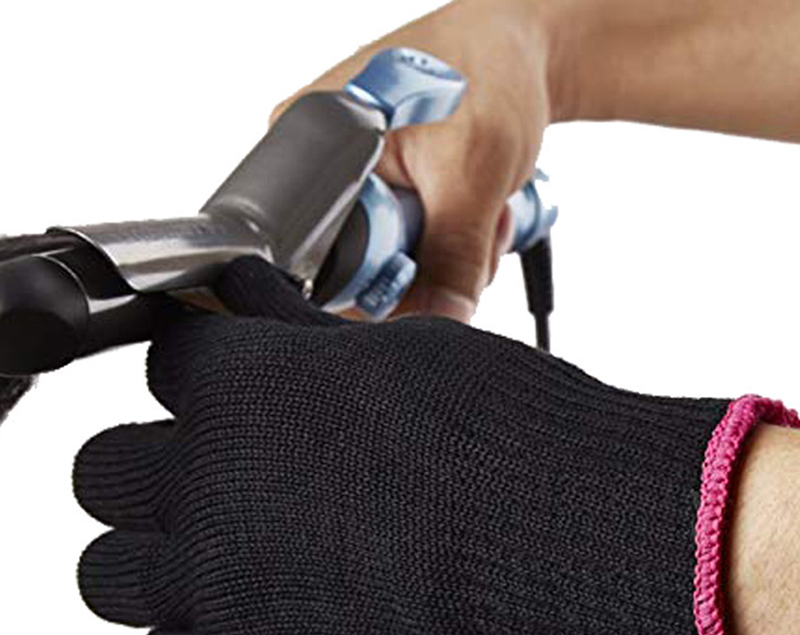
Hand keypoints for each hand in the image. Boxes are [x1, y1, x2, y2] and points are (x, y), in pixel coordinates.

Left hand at [71, 257, 789, 634]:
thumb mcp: (400, 356)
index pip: (166, 364)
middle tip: (212, 481)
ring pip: (106, 572)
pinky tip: (250, 627)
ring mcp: (216, 576)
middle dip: (148, 469)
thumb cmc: (505, 434)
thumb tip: (253, 297)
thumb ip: (306, 337)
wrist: (570, 535)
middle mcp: (209, 475)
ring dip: (151, 563)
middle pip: (104, 469)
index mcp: (246, 385)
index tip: (226, 395)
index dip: (199, 377)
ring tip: (219, 561)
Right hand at [271, 0, 552, 320]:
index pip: (324, 255)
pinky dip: (450, 240)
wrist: (521, 48)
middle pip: (362, 267)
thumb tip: (442, 324)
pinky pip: (411, 247)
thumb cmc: (488, 70)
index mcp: (311, 143)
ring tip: (481, 205)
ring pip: (395, 263)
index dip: (382, 277)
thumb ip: (455, 255)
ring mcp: (355, 182)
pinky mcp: (385, 192)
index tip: (428, 269)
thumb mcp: (473, 169)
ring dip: (450, 253)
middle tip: (472, 227)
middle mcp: (320, 165)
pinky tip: (475, 207)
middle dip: (429, 264)